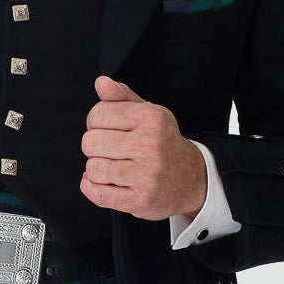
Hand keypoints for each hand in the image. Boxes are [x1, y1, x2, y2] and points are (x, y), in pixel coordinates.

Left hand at [80, 76, 208, 221]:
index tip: (106, 129)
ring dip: (96, 169)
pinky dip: (92, 188)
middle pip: (91, 142)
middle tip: (109, 150)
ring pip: (93, 169)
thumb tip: (101, 82)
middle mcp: (150, 145)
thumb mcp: (149, 114)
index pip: (98, 114)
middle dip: (94, 147)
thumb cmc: (164, 144)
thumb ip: (122, 98)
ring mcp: (146, 175)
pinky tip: (103, 182)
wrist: (192, 179)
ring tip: (111, 167)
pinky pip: (98, 194)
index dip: (95, 122)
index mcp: (151, 118)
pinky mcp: (140, 200)